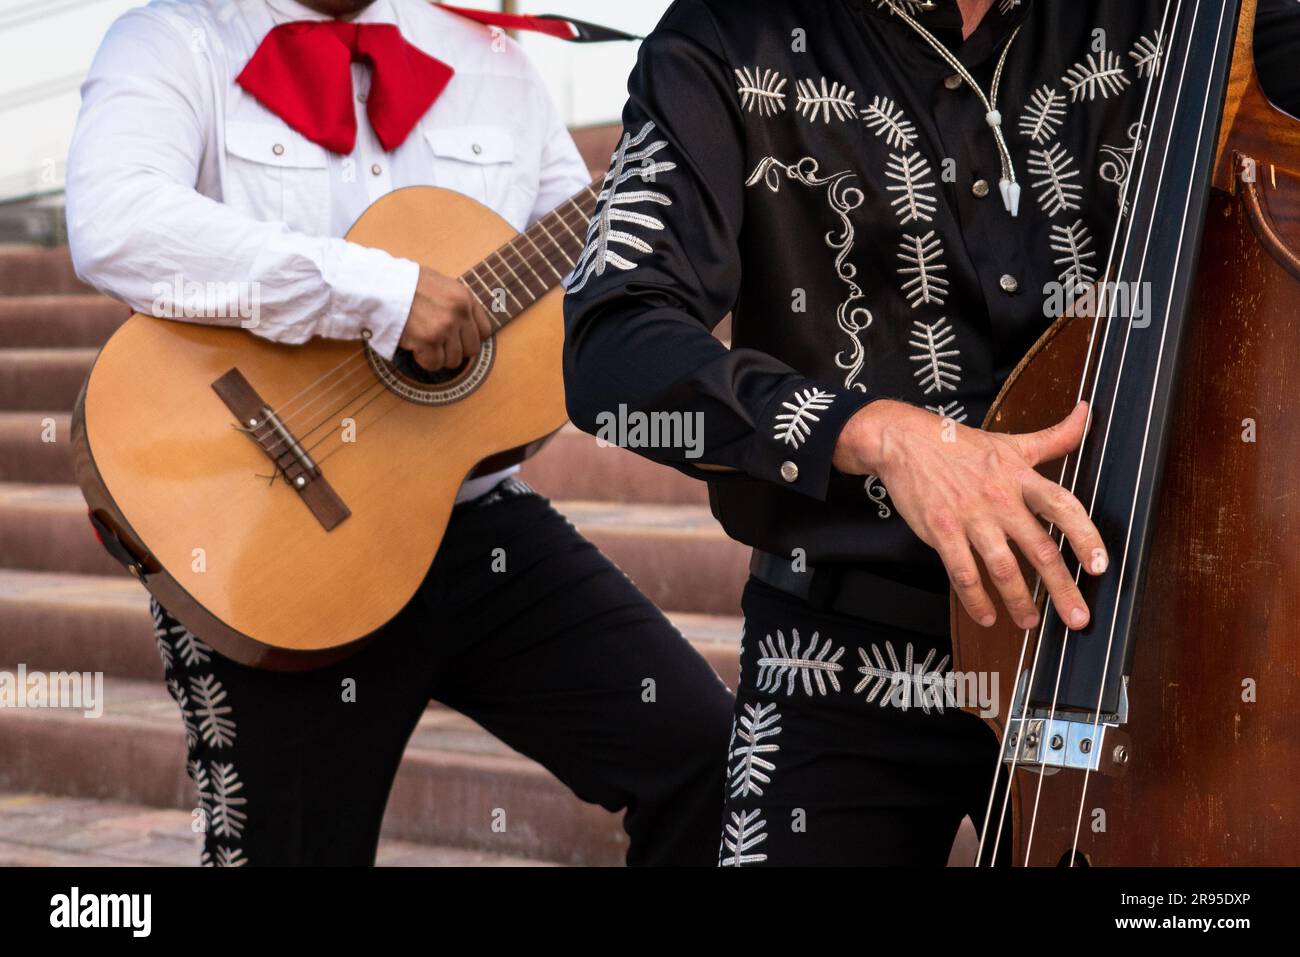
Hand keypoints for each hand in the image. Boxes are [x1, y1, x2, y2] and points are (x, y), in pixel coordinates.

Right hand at [398, 266, 494, 370]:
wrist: (384, 286)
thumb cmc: (408, 285)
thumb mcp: (442, 286)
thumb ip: (457, 305)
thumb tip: (467, 330)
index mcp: (465, 298)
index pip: (485, 331)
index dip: (470, 338)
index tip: (458, 339)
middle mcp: (459, 312)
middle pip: (471, 349)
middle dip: (455, 350)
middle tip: (438, 344)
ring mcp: (445, 327)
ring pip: (453, 360)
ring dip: (438, 356)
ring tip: (424, 342)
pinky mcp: (428, 340)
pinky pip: (434, 364)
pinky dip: (424, 360)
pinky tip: (416, 347)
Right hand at [833, 399, 1106, 631]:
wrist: (903, 441)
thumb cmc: (959, 445)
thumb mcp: (1010, 440)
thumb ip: (1054, 437)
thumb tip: (1086, 413)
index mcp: (1019, 477)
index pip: (1062, 507)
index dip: (1085, 537)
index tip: (1099, 566)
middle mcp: (999, 499)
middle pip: (1039, 548)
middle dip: (1061, 588)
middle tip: (1078, 619)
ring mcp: (969, 517)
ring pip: (1002, 568)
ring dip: (1019, 600)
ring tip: (1031, 622)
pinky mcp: (941, 532)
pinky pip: (962, 573)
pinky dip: (975, 600)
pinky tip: (986, 616)